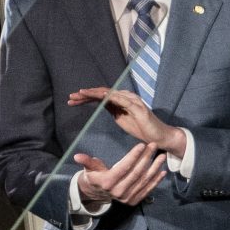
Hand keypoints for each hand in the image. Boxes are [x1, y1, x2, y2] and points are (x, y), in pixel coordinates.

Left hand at [65, 86, 185, 159]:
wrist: (158, 137)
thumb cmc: (141, 128)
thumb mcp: (121, 119)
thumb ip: (112, 110)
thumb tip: (100, 103)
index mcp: (120, 101)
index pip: (100, 96)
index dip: (85, 97)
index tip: (71, 100)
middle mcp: (125, 97)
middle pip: (102, 93)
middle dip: (85, 94)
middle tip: (70, 97)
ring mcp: (132, 101)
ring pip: (110, 94)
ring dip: (94, 93)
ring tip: (80, 94)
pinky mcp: (137, 107)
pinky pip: (122, 99)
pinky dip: (111, 96)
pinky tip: (101, 96)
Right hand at [74, 141, 166, 209]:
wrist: (98, 194)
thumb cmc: (95, 177)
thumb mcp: (90, 169)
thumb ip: (87, 162)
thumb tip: (77, 156)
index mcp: (107, 182)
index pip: (123, 167)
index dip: (133, 156)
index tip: (142, 145)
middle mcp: (118, 192)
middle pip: (136, 172)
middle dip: (146, 158)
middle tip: (154, 146)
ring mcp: (127, 198)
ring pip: (144, 180)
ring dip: (155, 168)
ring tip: (161, 156)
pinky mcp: (134, 201)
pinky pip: (147, 189)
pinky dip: (156, 180)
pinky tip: (162, 171)